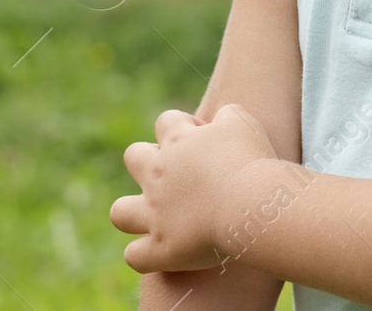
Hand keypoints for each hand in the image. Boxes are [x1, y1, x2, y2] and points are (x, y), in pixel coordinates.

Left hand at [110, 104, 279, 273]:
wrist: (250, 205)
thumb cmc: (251, 162)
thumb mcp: (242, 124)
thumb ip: (226, 116)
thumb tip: (218, 122)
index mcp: (177, 140)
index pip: (166, 121)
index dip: (184, 128)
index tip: (208, 144)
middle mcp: (157, 174)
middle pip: (133, 157)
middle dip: (149, 163)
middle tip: (182, 179)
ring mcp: (154, 213)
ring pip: (120, 212)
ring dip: (133, 214)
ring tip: (159, 219)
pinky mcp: (161, 248)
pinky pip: (135, 256)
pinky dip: (146, 256)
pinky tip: (166, 253)